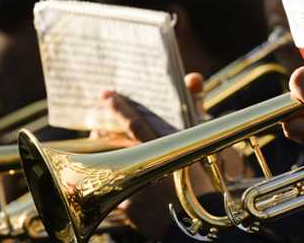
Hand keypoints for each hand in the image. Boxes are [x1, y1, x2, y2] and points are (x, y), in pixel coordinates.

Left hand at [105, 72, 237, 238]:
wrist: (198, 227)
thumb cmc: (206, 183)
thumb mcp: (202, 142)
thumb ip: (196, 106)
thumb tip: (193, 76)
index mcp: (162, 152)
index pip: (134, 124)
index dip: (118, 107)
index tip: (105, 93)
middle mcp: (145, 170)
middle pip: (114, 144)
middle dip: (104, 130)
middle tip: (97, 120)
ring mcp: (133, 190)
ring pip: (111, 165)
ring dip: (107, 154)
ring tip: (104, 144)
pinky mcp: (128, 209)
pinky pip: (116, 191)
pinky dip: (115, 182)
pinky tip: (116, 179)